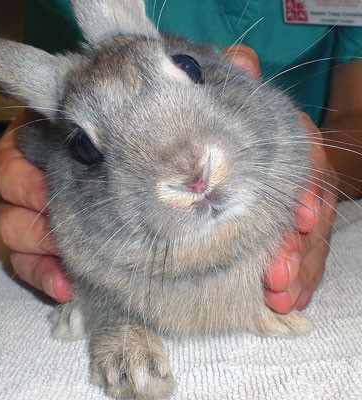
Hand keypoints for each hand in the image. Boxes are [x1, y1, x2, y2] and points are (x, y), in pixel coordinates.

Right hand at [0, 112, 72, 301]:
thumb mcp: (72, 125)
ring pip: (17, 248)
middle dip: (41, 230)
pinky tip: (67, 288)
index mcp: (13, 157)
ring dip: (43, 261)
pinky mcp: (33, 249)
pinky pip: (29, 268)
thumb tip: (96, 139)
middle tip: (69, 236)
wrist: (90, 151)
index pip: (9, 173)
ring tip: (69, 273)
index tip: (53, 197)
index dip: (30, 188)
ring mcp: (19, 222)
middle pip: (9, 217)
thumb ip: (72, 129)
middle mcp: (10, 193)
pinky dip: (47, 278)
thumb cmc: (80, 137)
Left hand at [224, 45, 337, 312]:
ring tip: (279, 298)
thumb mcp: (247, 98)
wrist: (268, 143)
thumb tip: (240, 60)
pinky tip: (290, 298)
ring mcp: (306, 211)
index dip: (305, 195)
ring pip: (310, 243)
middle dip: (296, 248)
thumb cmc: (253, 123)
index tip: (299, 221)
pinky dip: (301, 278)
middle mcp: (307, 183)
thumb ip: (244, 77)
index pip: (309, 172)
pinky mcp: (299, 232)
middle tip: (275, 278)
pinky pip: (306, 256)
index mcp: (298, 150)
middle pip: (311, 218)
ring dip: (298, 272)